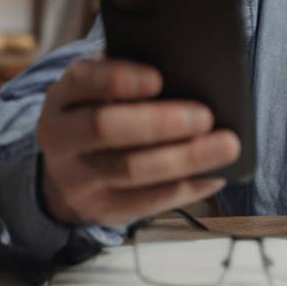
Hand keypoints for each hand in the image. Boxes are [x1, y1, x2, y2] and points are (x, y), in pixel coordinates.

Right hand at [36, 56, 239, 226]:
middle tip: (205, 116)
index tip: (158, 79)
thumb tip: (187, 76)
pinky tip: (216, 175)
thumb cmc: (102, 113)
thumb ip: (129, 78)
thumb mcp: (101, 90)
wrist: (68, 170)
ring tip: (225, 146)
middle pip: (105, 127)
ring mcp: (76, 178)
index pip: (82, 80)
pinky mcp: (101, 209)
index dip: (119, 79)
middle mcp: (60, 136)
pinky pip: (147, 202)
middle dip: (159, 122)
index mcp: (64, 95)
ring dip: (184, 158)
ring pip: (130, 169)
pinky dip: (187, 187)